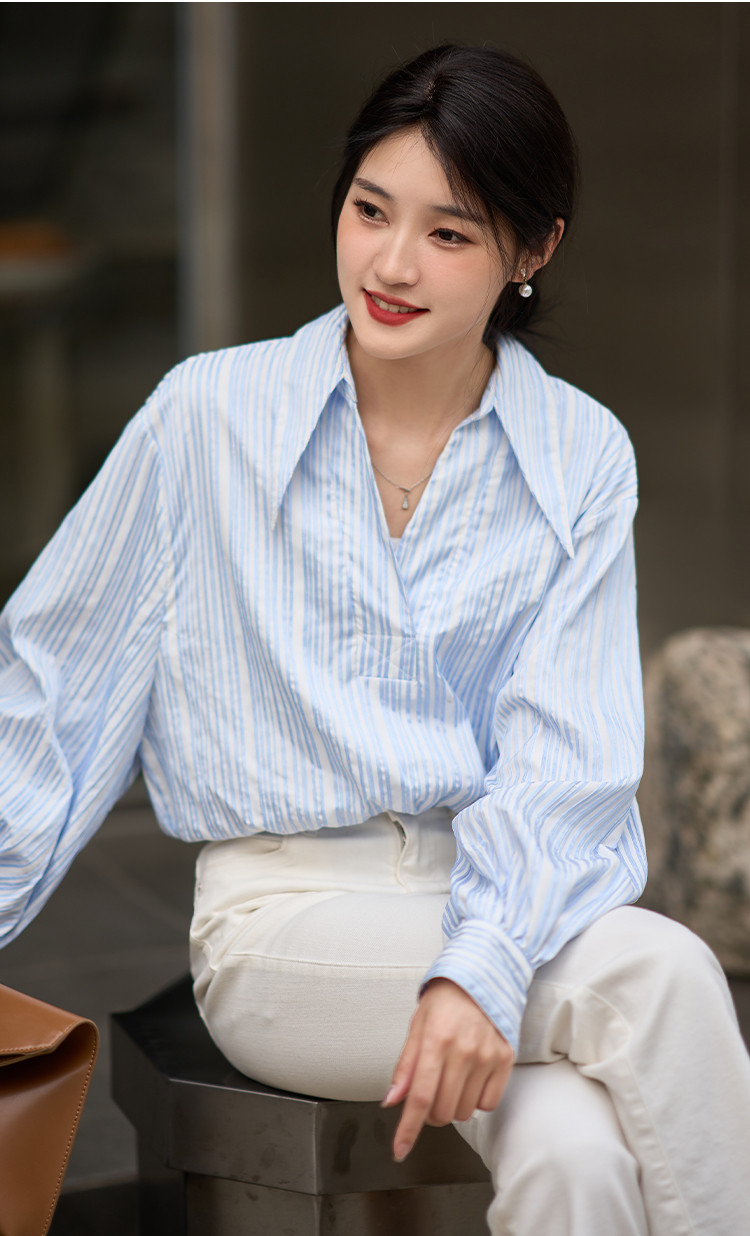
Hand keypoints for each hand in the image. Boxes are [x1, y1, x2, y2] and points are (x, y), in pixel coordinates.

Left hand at [382, 978, 513, 1161]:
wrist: (481, 977)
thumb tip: (392, 1100)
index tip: (400, 1150)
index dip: (408, 1129)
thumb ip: (405, 1067)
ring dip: (453, 1105)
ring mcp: (487, 1056)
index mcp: (435, 1040)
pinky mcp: (505, 1059)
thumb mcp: (417, 1027)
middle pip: (442, 1110)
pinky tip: (471, 1079)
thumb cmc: (445, 1001)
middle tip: (430, 1092)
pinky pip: (488, 1103)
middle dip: (430, 1112)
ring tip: (452, 1079)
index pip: (420, 1097)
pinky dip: (476, 1100)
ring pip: (464, 1111)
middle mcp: (463, 1050)